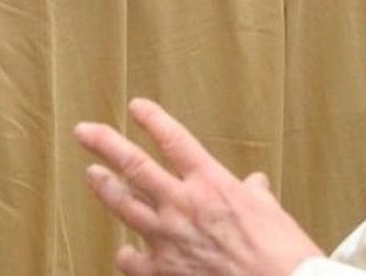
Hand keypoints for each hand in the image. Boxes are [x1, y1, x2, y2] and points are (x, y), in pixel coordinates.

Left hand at [74, 98, 323, 275]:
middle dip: (104, 144)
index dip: (152, 120)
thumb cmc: (281, 253)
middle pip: (133, 165)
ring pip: (123, 205)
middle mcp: (183, 204)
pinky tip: (125, 253)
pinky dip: (127, 255)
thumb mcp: (271, 212)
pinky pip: (132, 260)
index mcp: (211, 183)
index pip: (174, 140)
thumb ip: (255, 194)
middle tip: (84, 132)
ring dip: (105, 188)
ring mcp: (168, 238)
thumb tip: (255, 185)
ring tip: (92, 175)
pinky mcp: (164, 272)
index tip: (136, 106)